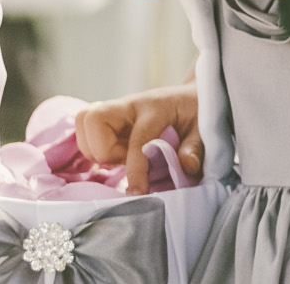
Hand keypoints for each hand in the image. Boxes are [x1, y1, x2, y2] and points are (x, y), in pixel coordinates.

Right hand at [76, 84, 203, 191]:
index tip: (137, 193)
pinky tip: (116, 154)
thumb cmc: (199, 112)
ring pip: (83, 124)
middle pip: (92, 119)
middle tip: (124, 161)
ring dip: (96, 149)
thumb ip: (195, 147)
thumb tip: (186, 166)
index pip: (137, 140)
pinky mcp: (109, 117)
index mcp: (156, 107)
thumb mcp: (205, 128)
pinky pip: (85, 131)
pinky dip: (94, 147)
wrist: (192, 96)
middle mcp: (130, 104)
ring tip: (121, 157)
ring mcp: (117, 109)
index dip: (135, 170)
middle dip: (102, 150)